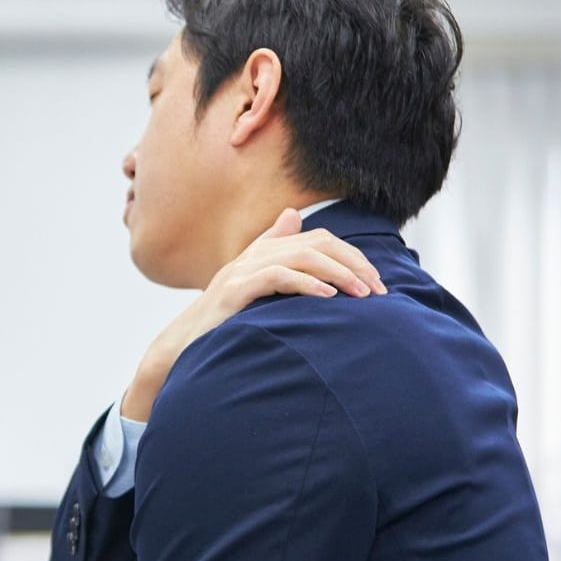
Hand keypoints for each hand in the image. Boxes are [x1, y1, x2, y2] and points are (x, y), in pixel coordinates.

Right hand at [121, 208, 385, 420]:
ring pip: (302, 256)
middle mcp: (254, 255)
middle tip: (378, 290)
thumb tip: (292, 216)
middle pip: (316, 243)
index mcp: (263, 252)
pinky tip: (328, 296)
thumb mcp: (253, 286)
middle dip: (353, 263)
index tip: (376, 282)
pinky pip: (277, 277)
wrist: (182, 345)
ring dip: (338, 273)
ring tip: (362, 294)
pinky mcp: (235, 291)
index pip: (318, 239)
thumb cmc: (223, 321)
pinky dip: (307, 283)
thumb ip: (274, 254)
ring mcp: (243, 271)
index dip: (351, 255)